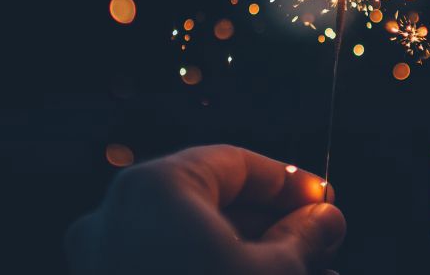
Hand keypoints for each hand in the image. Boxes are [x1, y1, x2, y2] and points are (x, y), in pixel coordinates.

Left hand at [67, 145, 345, 274]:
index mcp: (154, 188)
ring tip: (306, 274)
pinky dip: (212, 272)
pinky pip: (170, 268)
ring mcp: (103, 261)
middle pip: (212, 203)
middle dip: (272, 225)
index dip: (289, 181)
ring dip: (250, 255)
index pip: (234, 164)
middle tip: (320, 244)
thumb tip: (325, 218)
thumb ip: (303, 236)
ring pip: (191, 240)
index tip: (326, 201)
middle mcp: (116, 217)